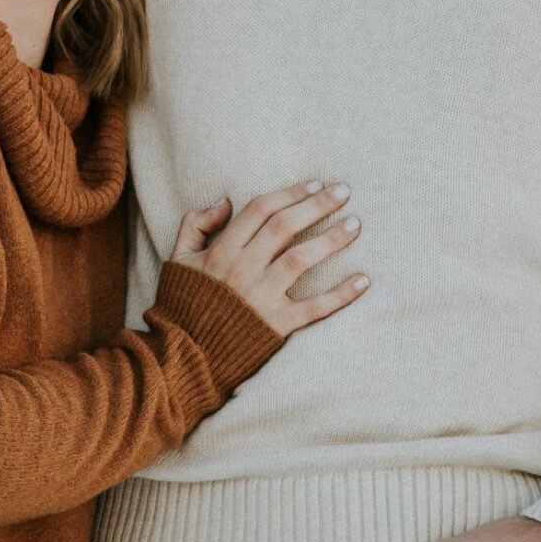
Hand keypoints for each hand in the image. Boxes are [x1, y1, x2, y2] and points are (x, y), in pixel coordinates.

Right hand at [169, 179, 368, 337]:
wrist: (183, 358)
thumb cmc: (182, 306)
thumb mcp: (177, 259)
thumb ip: (195, 225)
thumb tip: (226, 201)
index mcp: (221, 251)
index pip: (260, 209)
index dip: (290, 193)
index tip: (315, 184)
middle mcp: (243, 269)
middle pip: (285, 227)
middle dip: (317, 205)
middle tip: (344, 191)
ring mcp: (261, 298)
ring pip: (301, 258)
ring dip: (331, 239)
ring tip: (355, 225)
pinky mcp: (276, 326)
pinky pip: (314, 308)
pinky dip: (341, 294)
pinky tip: (363, 280)